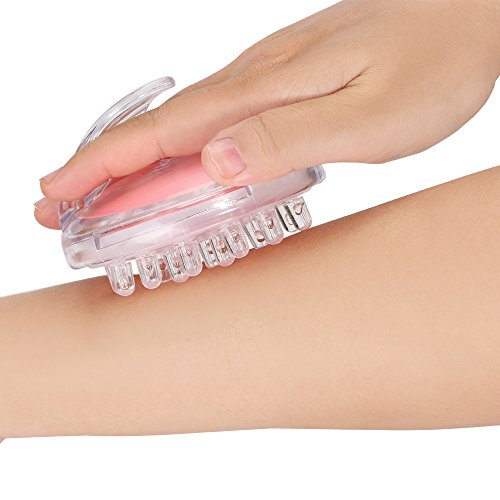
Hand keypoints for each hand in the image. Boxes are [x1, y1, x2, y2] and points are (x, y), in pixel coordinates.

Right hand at [36, 0, 499, 227]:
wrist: (470, 16)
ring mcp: (266, 82)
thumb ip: (291, 138)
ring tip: (98, 192)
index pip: (161, 136)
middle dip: (100, 168)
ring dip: (134, 161)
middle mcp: (253, 84)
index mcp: (261, 93)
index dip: (105, 168)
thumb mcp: (369, 118)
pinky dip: (179, 149)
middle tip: (58, 201)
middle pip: (158, 130)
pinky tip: (175, 164)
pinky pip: (215, 122)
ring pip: (181, 127)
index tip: (59, 194)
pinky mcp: (284, 86)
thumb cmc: (434, 65)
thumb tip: (216, 161)